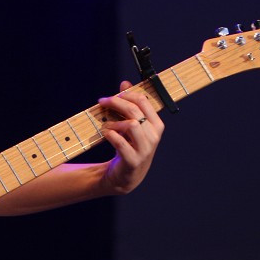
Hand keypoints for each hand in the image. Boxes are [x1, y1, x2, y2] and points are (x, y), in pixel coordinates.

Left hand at [97, 80, 163, 194]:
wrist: (126, 176)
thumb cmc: (129, 146)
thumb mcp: (131, 124)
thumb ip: (130, 104)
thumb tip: (125, 83)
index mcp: (156, 125)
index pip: (144, 100)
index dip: (127, 94)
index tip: (113, 95)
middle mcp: (153, 137)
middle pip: (135, 111)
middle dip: (117, 103)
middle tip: (103, 102)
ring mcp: (145, 150)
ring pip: (131, 125)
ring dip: (114, 122)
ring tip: (106, 124)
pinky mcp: (133, 161)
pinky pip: (120, 142)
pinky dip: (110, 135)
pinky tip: (106, 134)